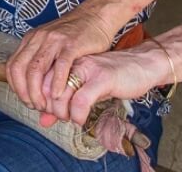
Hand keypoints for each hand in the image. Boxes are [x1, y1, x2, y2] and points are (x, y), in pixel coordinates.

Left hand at [6, 6, 118, 112]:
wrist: (96, 16)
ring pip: (36, 68)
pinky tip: (59, 96)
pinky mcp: (71, 44)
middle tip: (36, 106)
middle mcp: (39, 38)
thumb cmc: (77, 39)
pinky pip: (60, 65)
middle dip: (24, 93)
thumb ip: (47, 79)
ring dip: (37, 92)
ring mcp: (54, 40)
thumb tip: (42, 115)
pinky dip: (57, 83)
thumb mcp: (55, 53)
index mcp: (31, 39)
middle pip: (20, 69)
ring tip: (45, 105)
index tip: (27, 101)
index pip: (12, 66)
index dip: (16, 88)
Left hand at [39, 49, 167, 126]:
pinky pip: (80, 100)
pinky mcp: (102, 78)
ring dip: (61, 113)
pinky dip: (76, 115)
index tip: (48, 111)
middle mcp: (73, 62)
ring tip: (70, 118)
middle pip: (45, 89)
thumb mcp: (83, 89)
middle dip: (49, 109)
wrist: (142, 63)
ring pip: (60, 95)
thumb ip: (62, 103)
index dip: (40, 101)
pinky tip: (80, 119)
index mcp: (66, 60)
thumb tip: (43, 122)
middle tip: (61, 116)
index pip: (39, 81)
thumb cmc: (112, 77)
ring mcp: (87, 69)